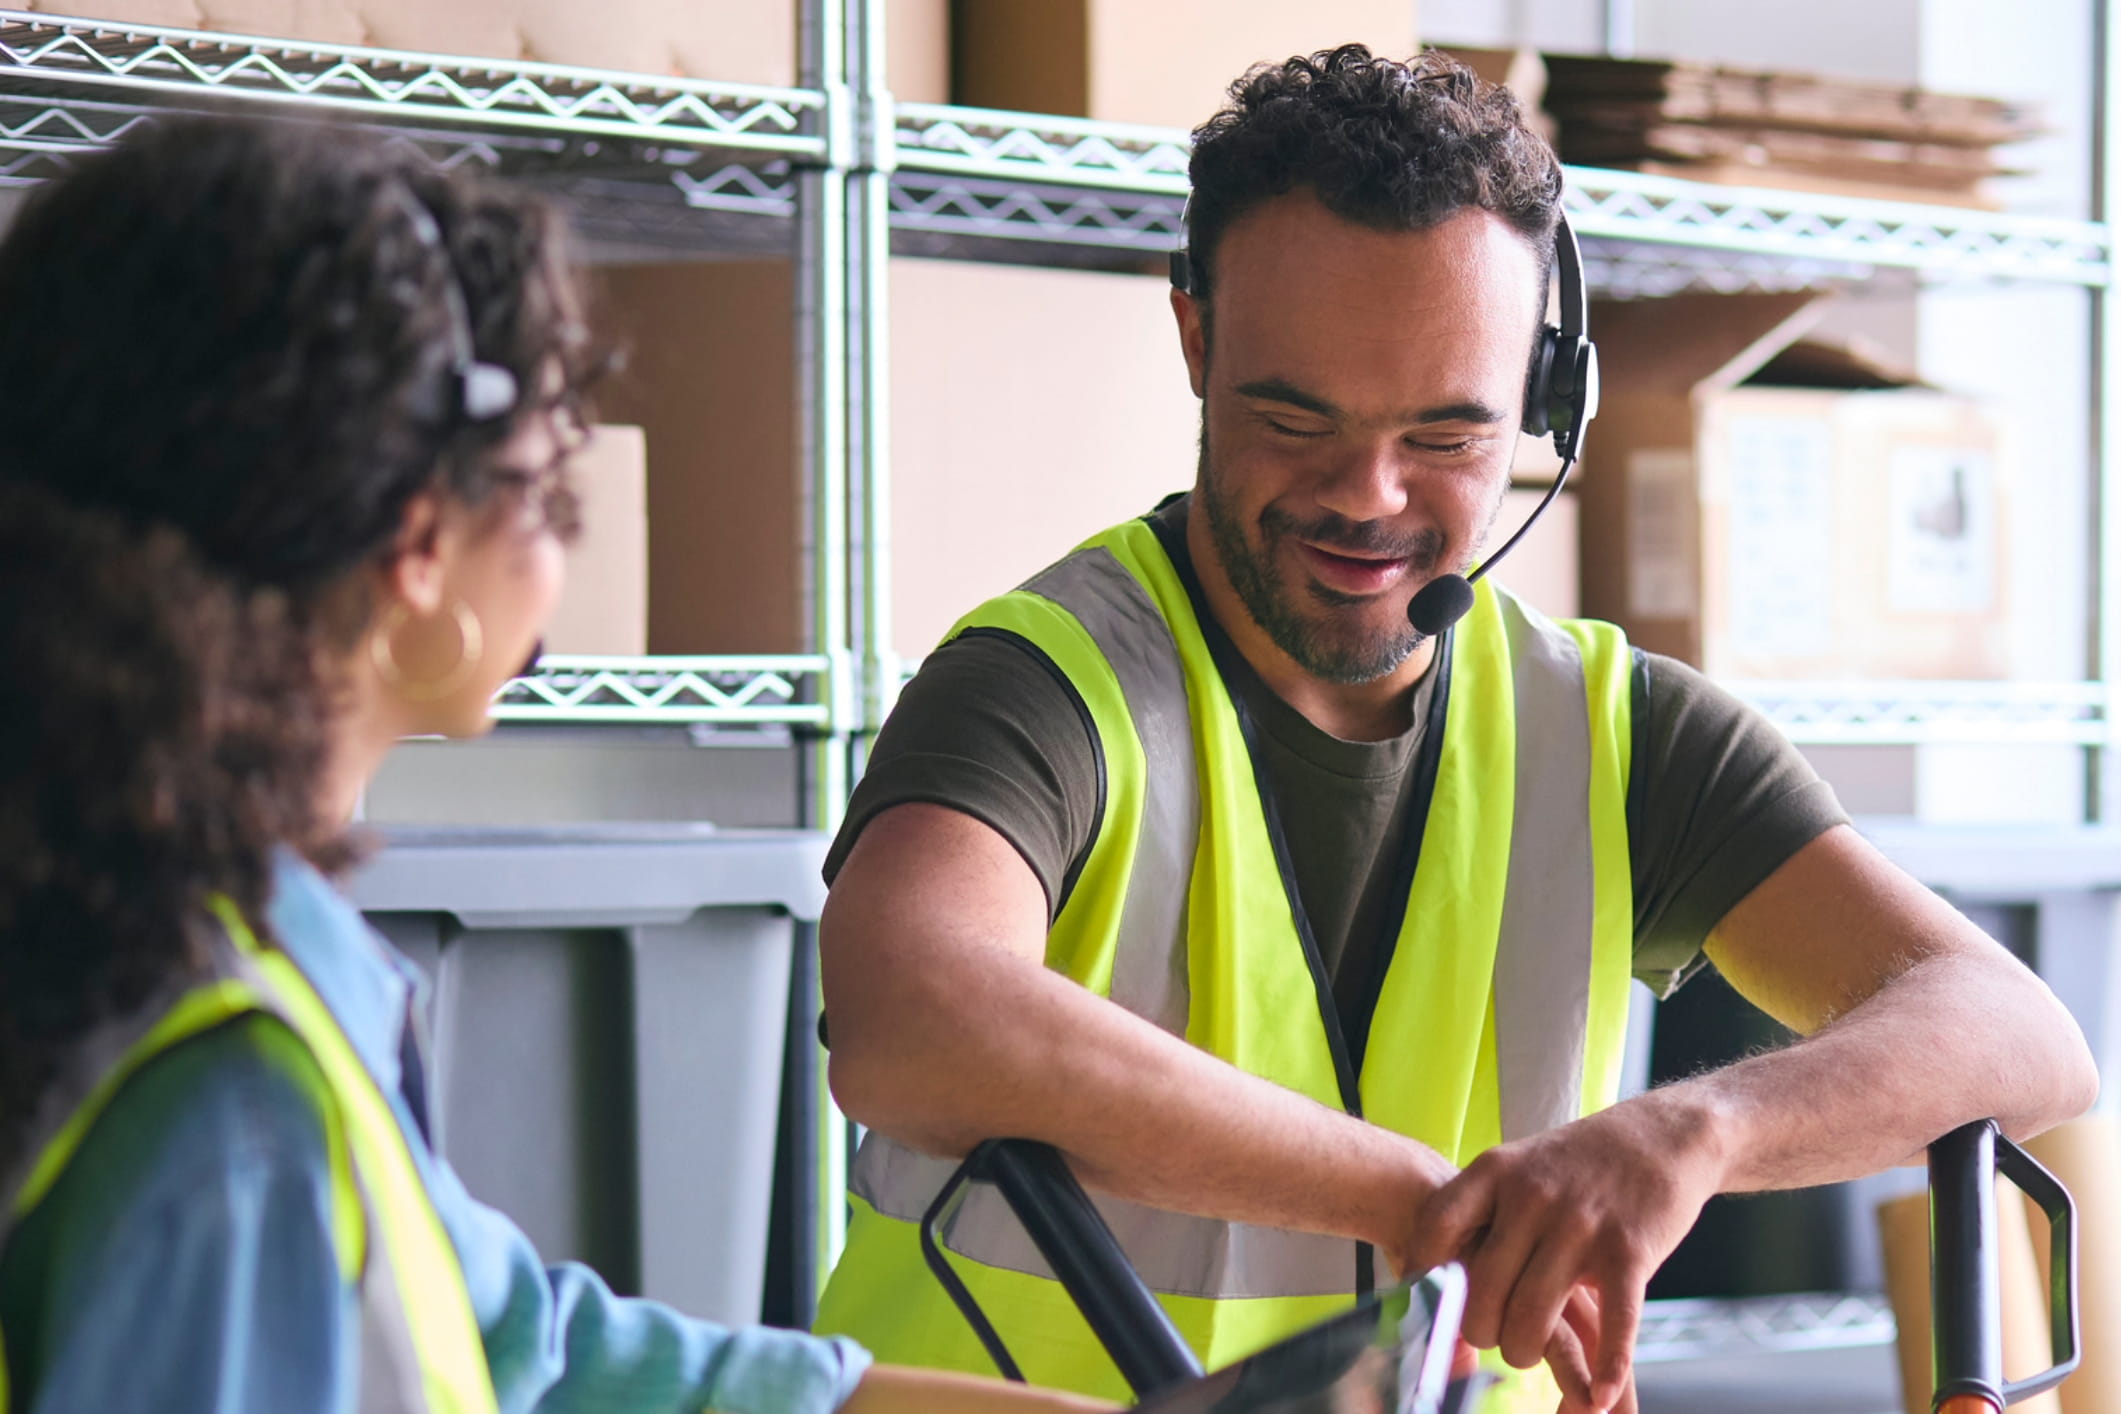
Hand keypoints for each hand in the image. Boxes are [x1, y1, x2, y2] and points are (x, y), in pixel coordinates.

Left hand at [1400, 1097, 1725, 1410]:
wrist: (1662, 1136)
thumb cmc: (1579, 1162)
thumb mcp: (1519, 1164)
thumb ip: (1482, 1208)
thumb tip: (1430, 1264)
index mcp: (1496, 1171)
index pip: (1437, 1227)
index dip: (1424, 1274)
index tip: (1424, 1303)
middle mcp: (1532, 1196)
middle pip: (1482, 1291)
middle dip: (1481, 1331)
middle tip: (1490, 1336)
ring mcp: (1581, 1224)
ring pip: (1534, 1316)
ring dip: (1524, 1351)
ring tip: (1525, 1352)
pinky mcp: (1629, 1251)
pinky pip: (1612, 1322)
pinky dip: (1606, 1368)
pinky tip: (1598, 1396)